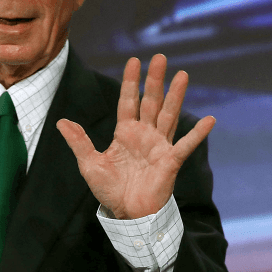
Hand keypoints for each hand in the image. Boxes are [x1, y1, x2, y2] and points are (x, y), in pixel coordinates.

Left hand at [56, 54, 214, 219]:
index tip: (133, 60)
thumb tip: (61, 122)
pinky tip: (210, 120)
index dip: (131, 81)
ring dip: (176, 96)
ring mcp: (159, 146)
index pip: (129, 101)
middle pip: (151, 101)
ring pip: (169, 115)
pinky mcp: (170, 161)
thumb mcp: (89, 164)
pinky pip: (186, 145)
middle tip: (159, 57)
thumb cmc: (110, 189)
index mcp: (125, 132)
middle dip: (155, 80)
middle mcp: (144, 134)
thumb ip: (79, 142)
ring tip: (183, 74)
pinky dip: (198, 133)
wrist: (127, 214)